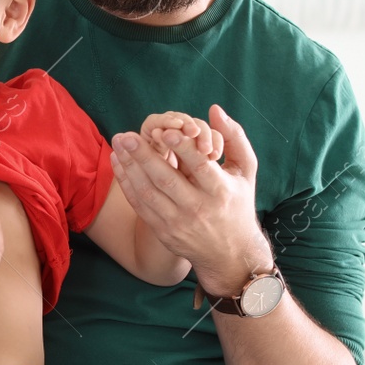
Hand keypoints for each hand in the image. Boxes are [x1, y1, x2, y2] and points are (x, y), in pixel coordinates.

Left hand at [110, 104, 271, 296]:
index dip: (181, 148)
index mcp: (220, 191)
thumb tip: (213, 109)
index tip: (165, 130)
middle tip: (127, 135)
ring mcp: (178, 222)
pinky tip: (118, 163)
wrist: (230, 254)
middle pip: (167, 180)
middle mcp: (198, 208)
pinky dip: (126, 184)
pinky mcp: (163, 231)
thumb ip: (233, 137)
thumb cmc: (238, 203)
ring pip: (148, 193)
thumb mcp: (245, 171)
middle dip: (144, 156)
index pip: (199, 166)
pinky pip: (139, 206)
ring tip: (118, 144)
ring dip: (129, 167)